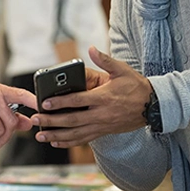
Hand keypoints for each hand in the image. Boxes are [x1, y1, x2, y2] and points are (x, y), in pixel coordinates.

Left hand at [31, 46, 152, 147]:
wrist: (153, 106)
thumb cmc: (136, 86)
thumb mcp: (122, 70)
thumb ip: (104, 60)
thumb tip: (91, 48)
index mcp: (103, 98)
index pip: (77, 101)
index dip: (60, 102)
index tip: (45, 102)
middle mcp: (101, 114)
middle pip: (72, 120)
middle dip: (52, 121)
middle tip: (36, 119)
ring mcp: (102, 125)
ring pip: (76, 133)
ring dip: (57, 135)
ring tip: (41, 135)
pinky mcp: (103, 131)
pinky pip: (84, 139)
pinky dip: (69, 142)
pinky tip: (56, 142)